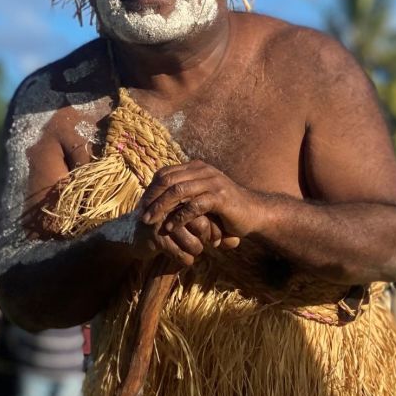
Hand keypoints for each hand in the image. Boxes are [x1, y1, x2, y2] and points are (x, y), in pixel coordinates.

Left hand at [139, 161, 255, 262]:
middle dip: (152, 199)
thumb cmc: (226, 208)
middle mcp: (204, 171)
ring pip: (178, 192)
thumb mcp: (202, 196)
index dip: (150, 189)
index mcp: (197, 168)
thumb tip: (157, 198)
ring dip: (161, 208)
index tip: (141, 207)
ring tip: (150, 222)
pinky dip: (179, 217)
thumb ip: (185, 193)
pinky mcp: (221, 197)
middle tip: (141, 215)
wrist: (254, 213)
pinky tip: (170, 228)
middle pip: (168, 180)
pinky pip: (194, 206)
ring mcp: (213, 182)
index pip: (165, 173)